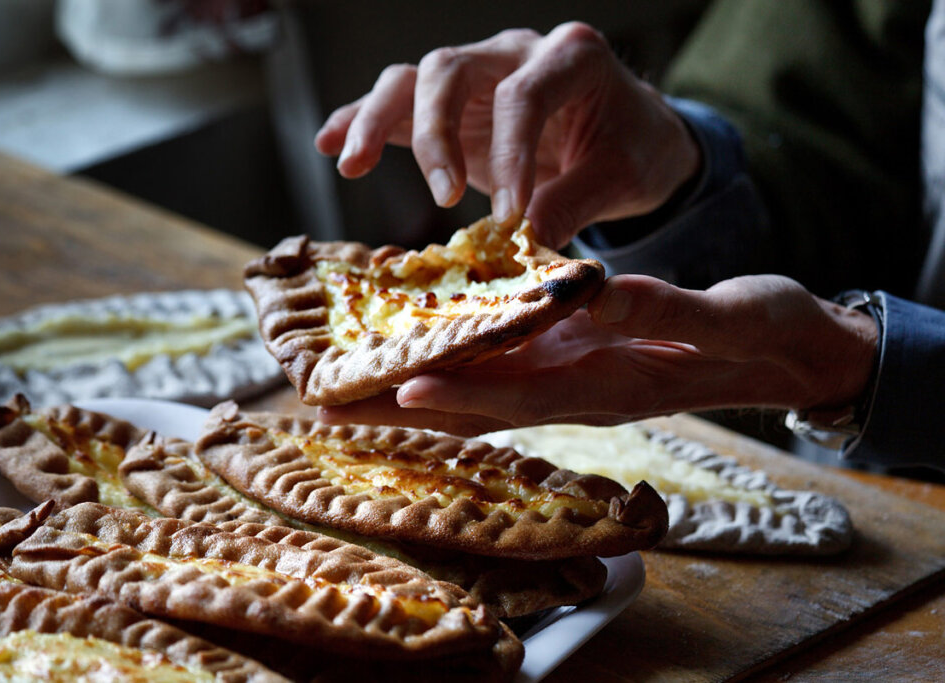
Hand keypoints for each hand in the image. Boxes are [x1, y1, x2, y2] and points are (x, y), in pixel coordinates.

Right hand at [314, 22, 699, 248]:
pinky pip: (399, 103)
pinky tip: (330, 144)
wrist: (628, 135)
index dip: (510, 154)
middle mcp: (515, 53)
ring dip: (377, 120)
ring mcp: (479, 76)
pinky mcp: (452, 107)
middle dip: (436, 133)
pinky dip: (361, 119)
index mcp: (571, 57)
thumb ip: (576, 203)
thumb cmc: (632, 148)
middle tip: (445, 195)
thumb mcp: (622, 177)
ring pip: (413, 78)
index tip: (509, 217)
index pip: (522, 96)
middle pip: (451, 69)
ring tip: (349, 164)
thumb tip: (528, 244)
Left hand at [318, 275, 878, 436]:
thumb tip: (601, 294)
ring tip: (352, 384)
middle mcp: (577, 390)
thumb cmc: (764, 335)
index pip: (523, 396)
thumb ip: (668, 310)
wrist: (782, 353)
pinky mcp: (573, 360)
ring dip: (416, 389)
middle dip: (408, 405)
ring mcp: (571, 378)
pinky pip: (502, 368)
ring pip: (481, 392)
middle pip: (480, 405)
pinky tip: (420, 348)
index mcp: (610, 385)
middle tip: (336, 403)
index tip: (400, 386)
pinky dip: (454, 361)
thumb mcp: (728, 316)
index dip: (462, 392)